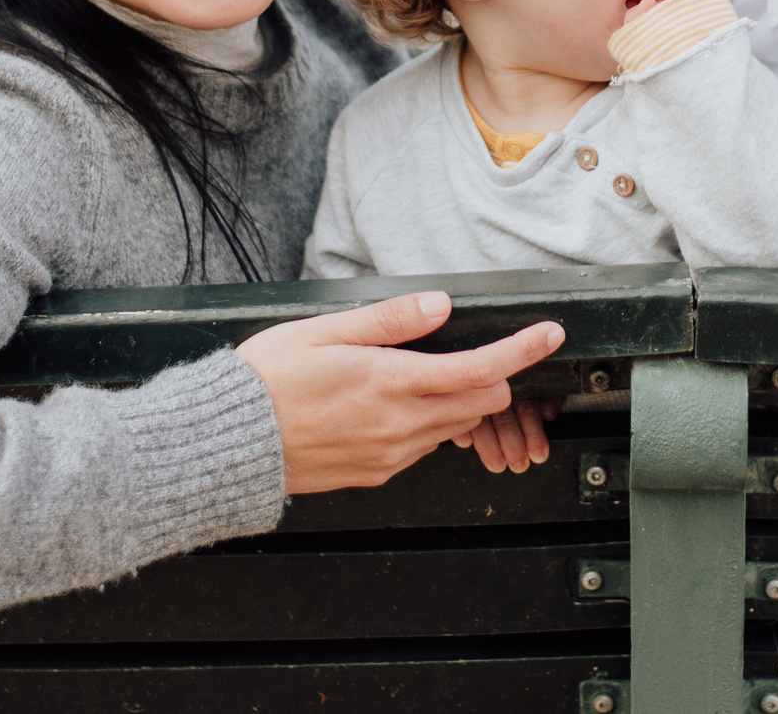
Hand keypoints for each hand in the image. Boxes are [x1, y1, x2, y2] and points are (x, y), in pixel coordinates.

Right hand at [237, 291, 564, 492]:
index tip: (551, 334)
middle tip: (483, 349)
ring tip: (426, 373)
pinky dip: (428, 423)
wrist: (226, 445)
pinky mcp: (376, 474)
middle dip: (495, 375)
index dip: (524, 351)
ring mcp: (390, 455)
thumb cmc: (266, 380)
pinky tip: (394, 403)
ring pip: (455, 426)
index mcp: (391, 383)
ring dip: (460, 400)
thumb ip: (390, 319)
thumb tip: (441, 304)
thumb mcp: (324, 331)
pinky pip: (423, 447)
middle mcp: (399, 426)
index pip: (481, 370)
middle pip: (482, 402)